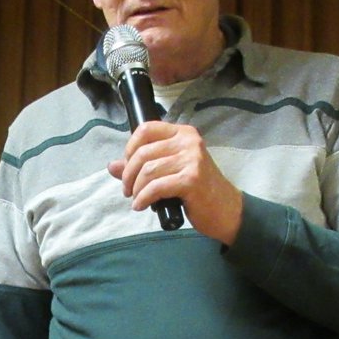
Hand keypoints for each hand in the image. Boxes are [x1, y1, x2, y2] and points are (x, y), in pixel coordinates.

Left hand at [109, 120, 243, 244]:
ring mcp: (192, 159)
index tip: (127, 166)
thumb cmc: (198, 190)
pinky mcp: (192, 179)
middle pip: (143, 152)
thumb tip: (111, 165)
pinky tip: (142, 206)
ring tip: (136, 199)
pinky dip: (143, 198)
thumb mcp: (170, 171)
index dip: (130, 147)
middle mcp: (188, 142)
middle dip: (128, 174)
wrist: (226, 209)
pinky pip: (156, 187)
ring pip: (147, 170)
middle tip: (128, 190)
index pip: (146, 129)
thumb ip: (142, 166)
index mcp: (183, 133)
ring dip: (136, 189)